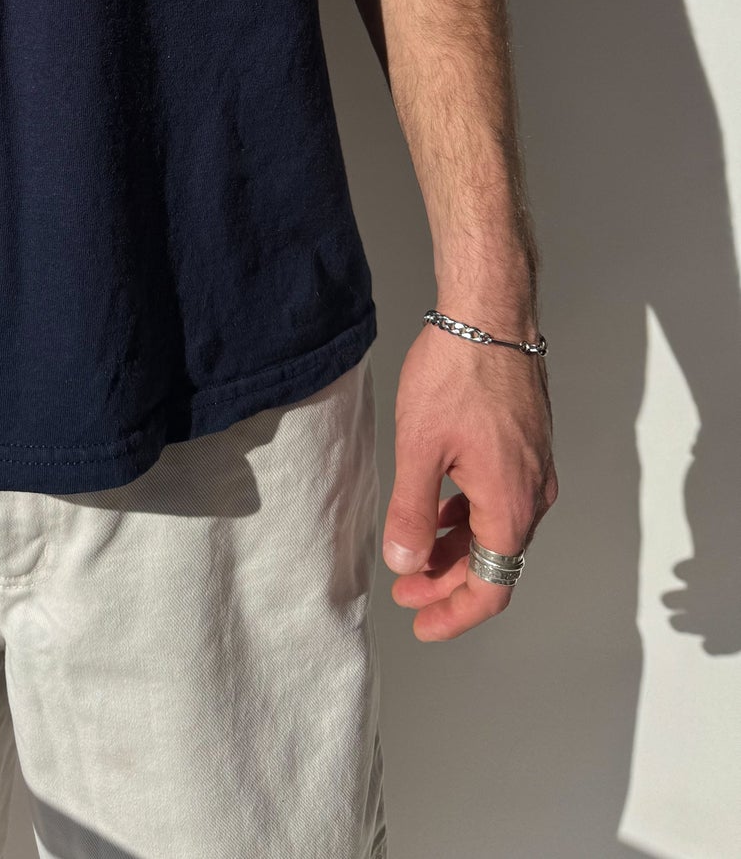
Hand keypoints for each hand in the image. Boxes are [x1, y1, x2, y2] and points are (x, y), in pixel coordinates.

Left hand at [382, 321, 556, 640]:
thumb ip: (411, 512)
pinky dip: (469, 516)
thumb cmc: (457, 373)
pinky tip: (438, 508)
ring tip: (414, 555)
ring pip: (496, 530)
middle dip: (447, 583)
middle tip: (405, 592)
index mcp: (510, 504)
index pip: (491, 586)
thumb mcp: (419, 448)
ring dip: (456, 548)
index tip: (422, 624)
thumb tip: (405, 563)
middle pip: (495, 562)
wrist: (490, 316)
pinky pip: (500, 499)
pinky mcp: (528, 446)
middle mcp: (533, 494)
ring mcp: (535, 469)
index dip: (455, 613)